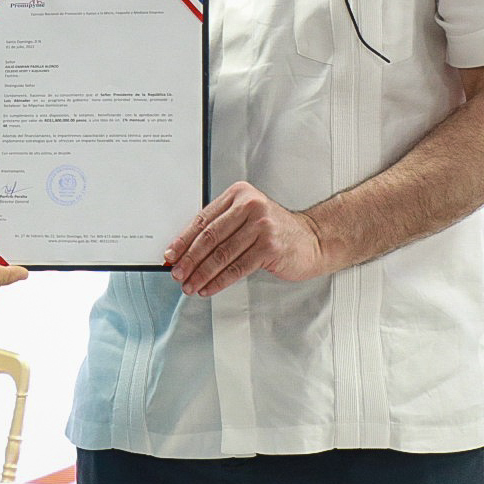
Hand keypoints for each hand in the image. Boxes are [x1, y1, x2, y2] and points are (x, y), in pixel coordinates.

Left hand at [165, 181, 327, 296]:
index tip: (170, 255)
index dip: (183, 240)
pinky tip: (208, 288)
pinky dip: (219, 281)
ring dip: (201, 273)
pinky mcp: (269, 247)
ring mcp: (261, 226)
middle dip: (189, 259)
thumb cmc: (275, 230)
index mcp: (239, 195)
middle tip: (177, 273)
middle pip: (209, 237)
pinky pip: (236, 268)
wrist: (313, 239)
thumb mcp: (247, 217)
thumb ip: (220, 227)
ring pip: (221, 254)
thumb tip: (185, 250)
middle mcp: (250, 206)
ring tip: (190, 285)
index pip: (202, 219)